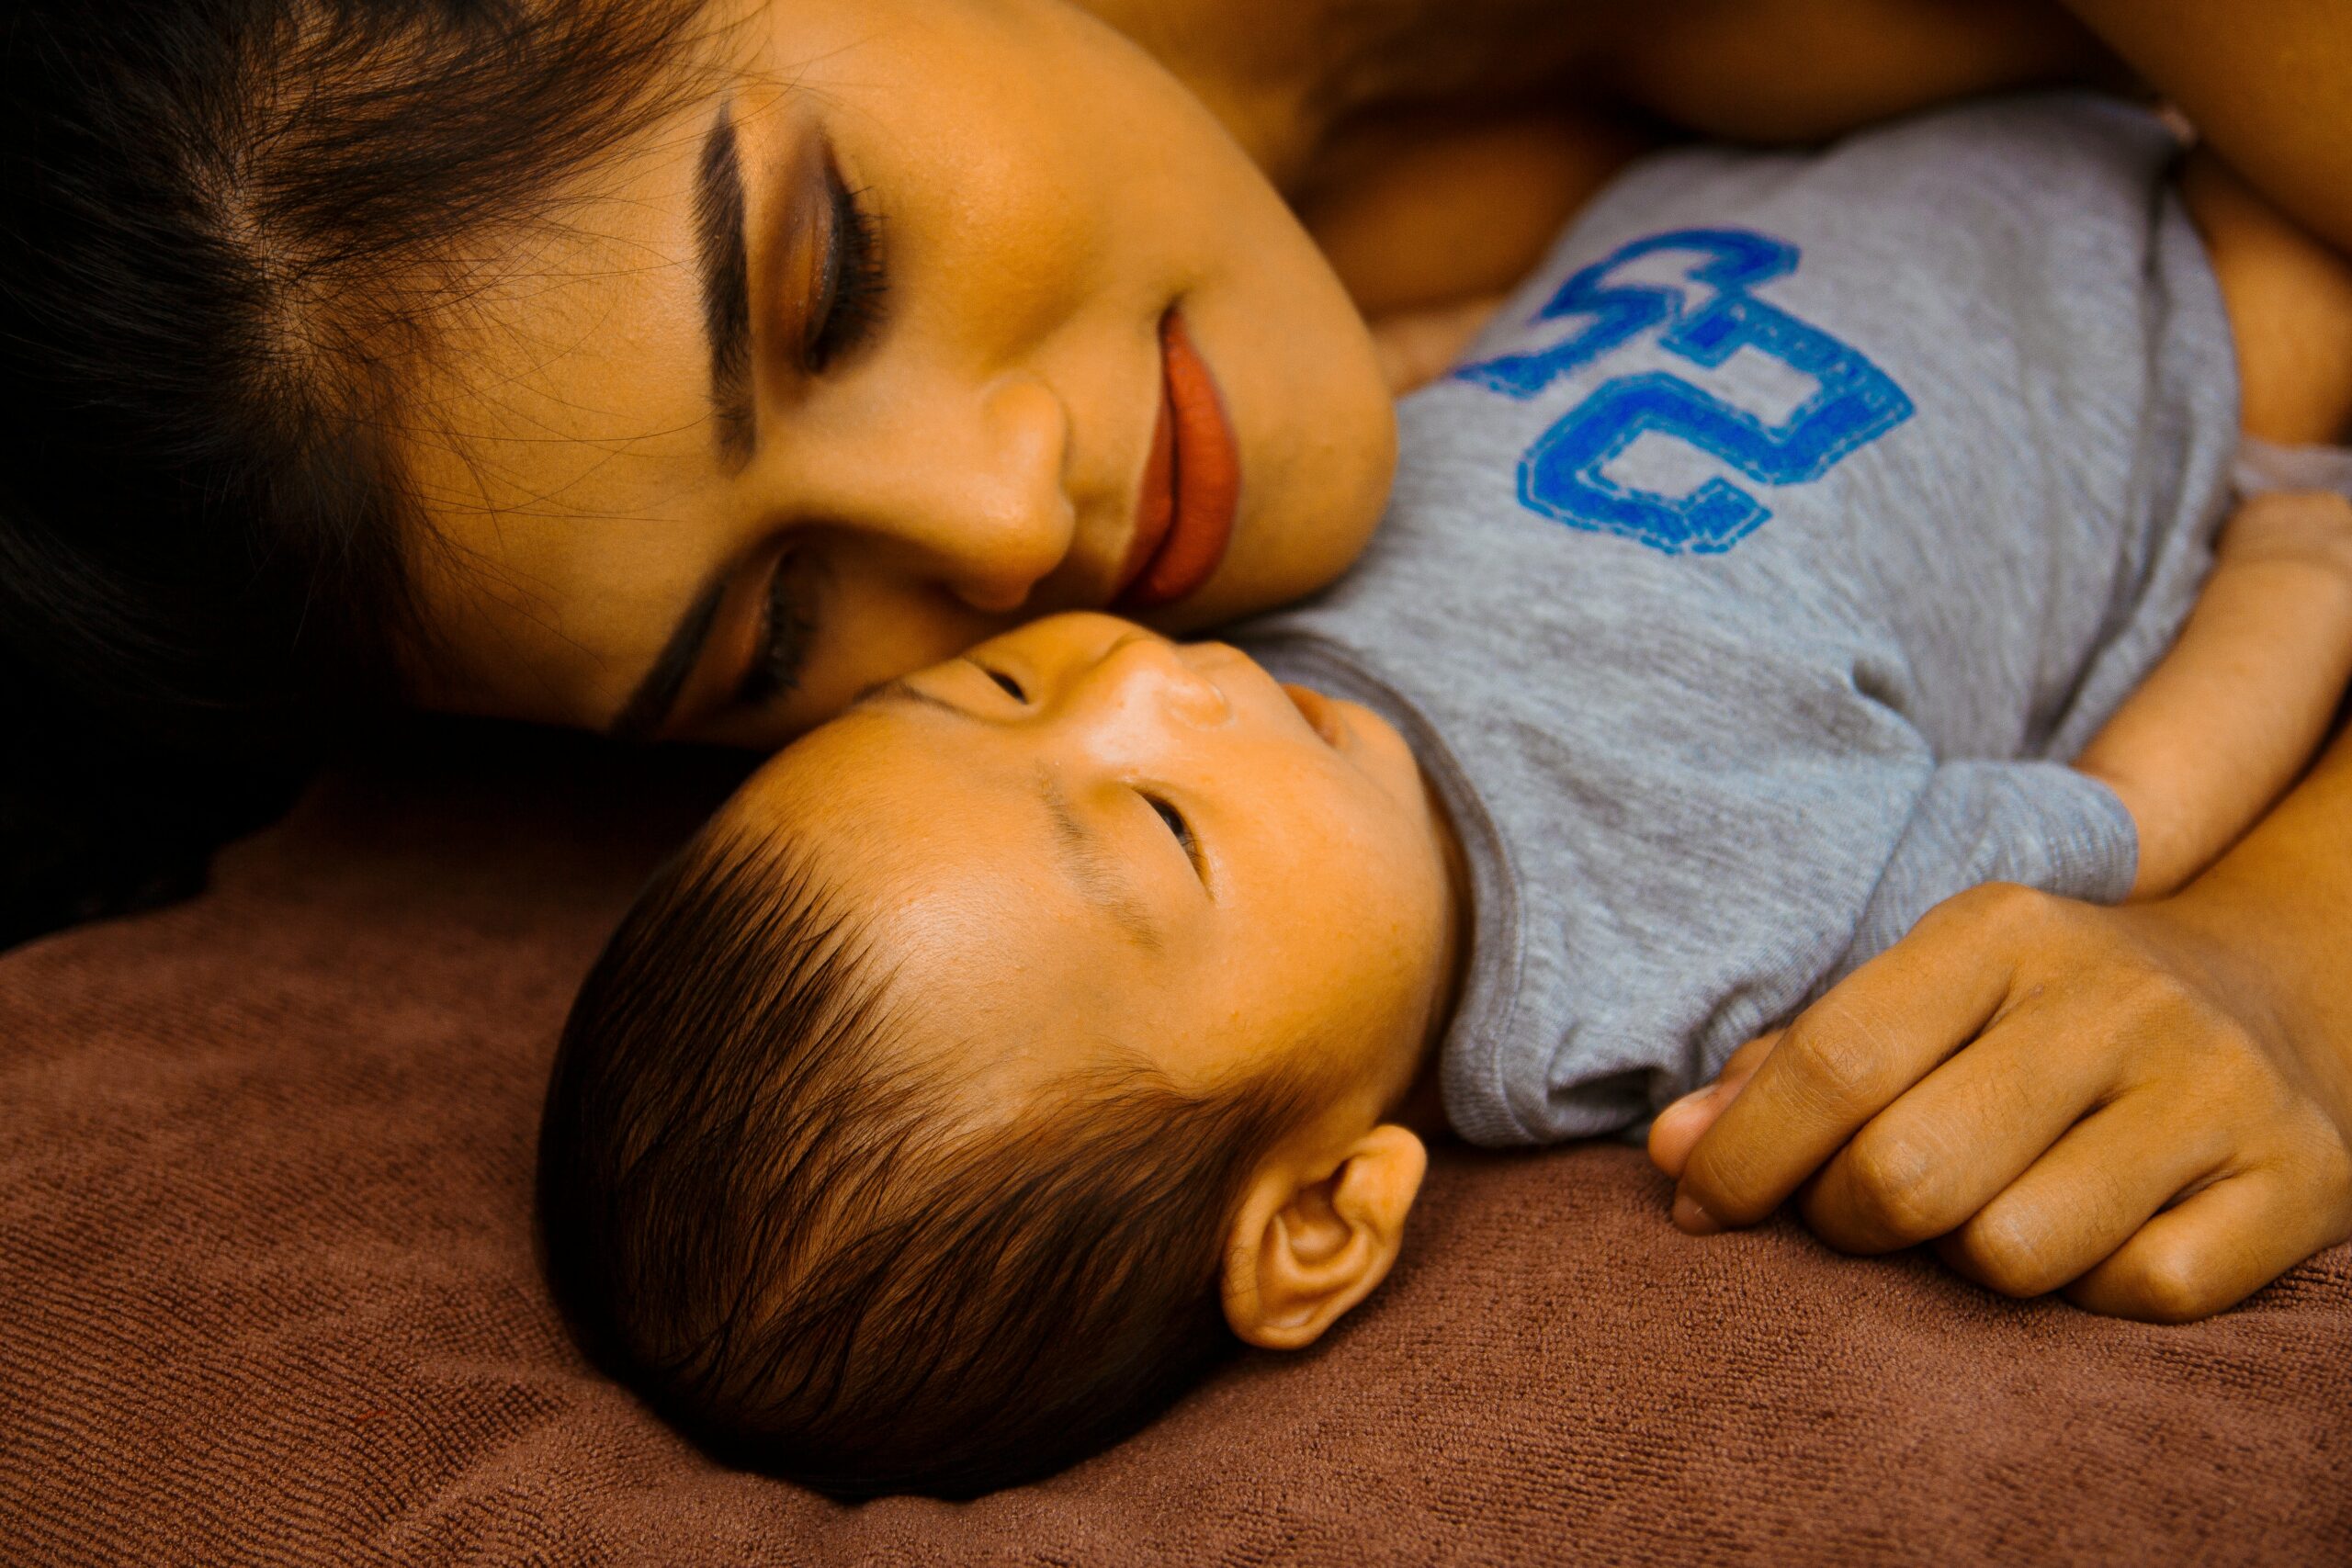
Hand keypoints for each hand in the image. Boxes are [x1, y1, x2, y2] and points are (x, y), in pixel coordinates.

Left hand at [1647, 881, 2351, 1321]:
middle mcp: (2112, 997)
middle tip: (1849, 1216)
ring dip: (1968, 1262)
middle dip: (1842, 1221)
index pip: (1834, 1062)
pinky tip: (2095, 1233)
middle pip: (1906, 1174)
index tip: (1698, 1206)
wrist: (2272, 994)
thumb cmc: (2037, 1017)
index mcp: (1998, 930)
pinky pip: (2140, 1294)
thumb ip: (1788, 1069)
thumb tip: (1671, 1150)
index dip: (1743, 1157)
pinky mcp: (2296, 1179)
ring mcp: (2214, 1088)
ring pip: (2011, 1254)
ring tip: (1981, 1214)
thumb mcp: (1919, 998)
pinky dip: (2094, 1291)